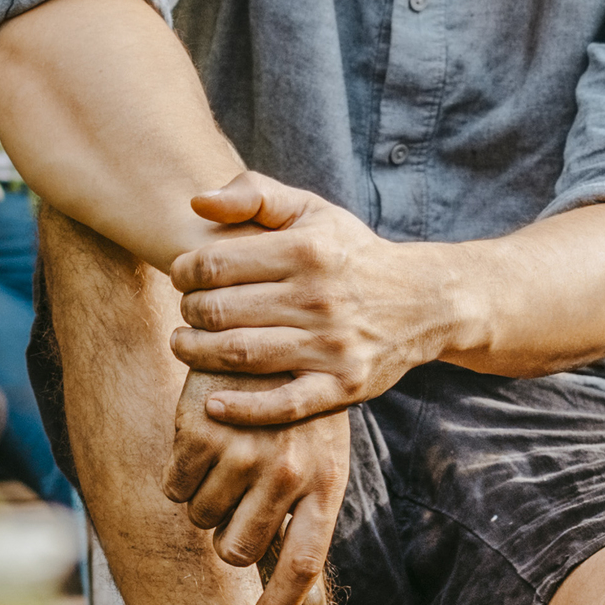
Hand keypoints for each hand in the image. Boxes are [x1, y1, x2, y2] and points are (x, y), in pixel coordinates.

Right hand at [166, 370, 350, 604]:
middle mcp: (285, 471)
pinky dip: (181, 475)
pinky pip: (175, 488)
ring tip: (227, 458)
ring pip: (201, 518)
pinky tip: (203, 442)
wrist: (266, 334)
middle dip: (229, 537)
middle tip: (238, 502)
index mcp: (322, 483)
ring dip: (206, 500)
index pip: (303, 563)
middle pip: (238, 549)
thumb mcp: (319, 463)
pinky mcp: (199, 432)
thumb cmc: (297, 413)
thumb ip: (304, 530)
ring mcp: (241, 451)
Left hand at [168, 173, 449, 423]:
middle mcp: (318, 298)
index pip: (215, 264)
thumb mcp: (310, 211)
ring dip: (198, 354)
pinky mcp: (343, 385)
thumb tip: (196, 202)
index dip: (184, 271)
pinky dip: (244, 409)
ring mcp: (331, 346)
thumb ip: (254, 195)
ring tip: (184, 345)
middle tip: (186, 313)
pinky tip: (214, 405)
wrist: (423, 301)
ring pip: (242, 355)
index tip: (182, 277)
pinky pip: (284, 405)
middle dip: (190, 312)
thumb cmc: (350, 253)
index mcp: (306, 251)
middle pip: (222, 311)